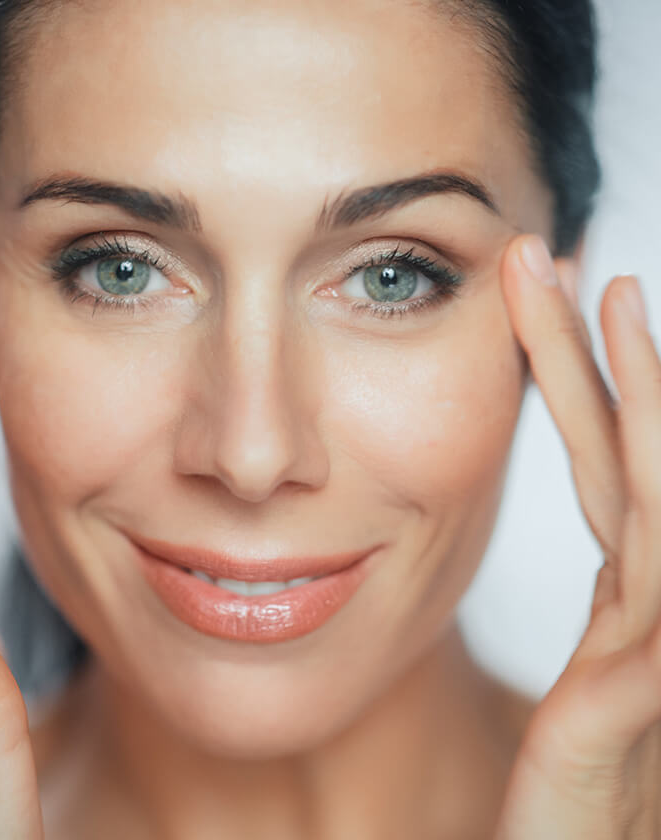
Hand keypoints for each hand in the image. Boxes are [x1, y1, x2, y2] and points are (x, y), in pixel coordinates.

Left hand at [493, 234, 660, 837]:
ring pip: (651, 494)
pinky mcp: (635, 690)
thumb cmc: (561, 821)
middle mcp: (649, 614)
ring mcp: (656, 647)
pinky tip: (640, 405)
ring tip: (609, 297)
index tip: (539, 305)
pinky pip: (651, 570)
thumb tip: (532, 580)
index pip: (598, 476)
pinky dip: (650, 481)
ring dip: (635, 393)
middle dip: (594, 360)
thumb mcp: (566, 720)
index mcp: (621, 614)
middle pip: (623, 461)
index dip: (580, 390)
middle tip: (552, 262)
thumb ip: (557, 650)